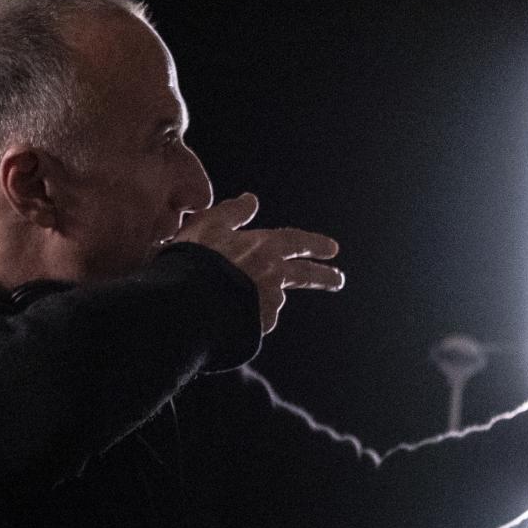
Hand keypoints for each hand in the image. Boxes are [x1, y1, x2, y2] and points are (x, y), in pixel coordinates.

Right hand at [174, 192, 343, 333]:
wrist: (188, 302)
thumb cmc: (195, 259)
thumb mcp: (208, 224)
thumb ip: (232, 212)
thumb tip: (251, 200)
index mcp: (264, 247)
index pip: (296, 242)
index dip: (315, 244)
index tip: (333, 249)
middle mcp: (273, 275)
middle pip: (304, 275)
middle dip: (323, 276)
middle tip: (338, 280)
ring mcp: (267, 303)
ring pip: (272, 299)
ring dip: (264, 299)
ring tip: (235, 300)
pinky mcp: (257, 327)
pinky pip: (255, 320)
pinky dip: (247, 316)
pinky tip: (227, 315)